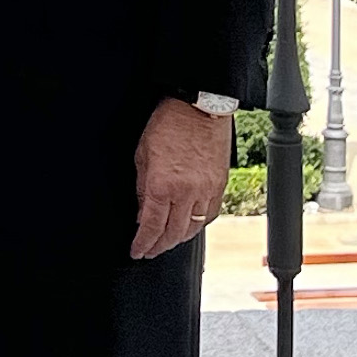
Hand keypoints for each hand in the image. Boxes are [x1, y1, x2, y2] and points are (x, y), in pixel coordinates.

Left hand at [132, 99, 228, 259]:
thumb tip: (142, 212)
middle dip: (159, 246)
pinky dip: (198, 225)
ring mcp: (206, 190)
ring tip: (167, 241)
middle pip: (172, 233)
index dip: (143, 243)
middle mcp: (186, 192)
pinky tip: (190, 226)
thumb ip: (142, 188)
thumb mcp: (142, 155)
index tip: (137, 250)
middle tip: (150, 250)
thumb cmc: (169, 123)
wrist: (199, 107)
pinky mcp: (220, 185)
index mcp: (162, 185)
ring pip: (193, 228)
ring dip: (178, 239)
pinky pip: (210, 214)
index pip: (151, 226)